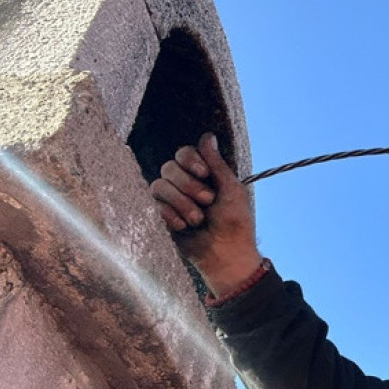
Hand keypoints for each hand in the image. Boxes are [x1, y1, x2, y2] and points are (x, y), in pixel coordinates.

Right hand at [150, 133, 262, 295]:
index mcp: (202, 175)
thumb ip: (216, 163)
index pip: (183, 153)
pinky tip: (184, 227)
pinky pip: (154, 205)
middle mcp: (183, 184)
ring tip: (197, 219)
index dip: (190, 160)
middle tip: (207, 202)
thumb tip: (207, 135)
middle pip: (169, 167)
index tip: (204, 174)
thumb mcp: (231, 189)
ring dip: (181, 202)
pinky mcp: (161, 217)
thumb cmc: (235, 222)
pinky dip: (171, 215)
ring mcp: (170, 200)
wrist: (225, 253)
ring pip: (158, 185)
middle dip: (188, 185)